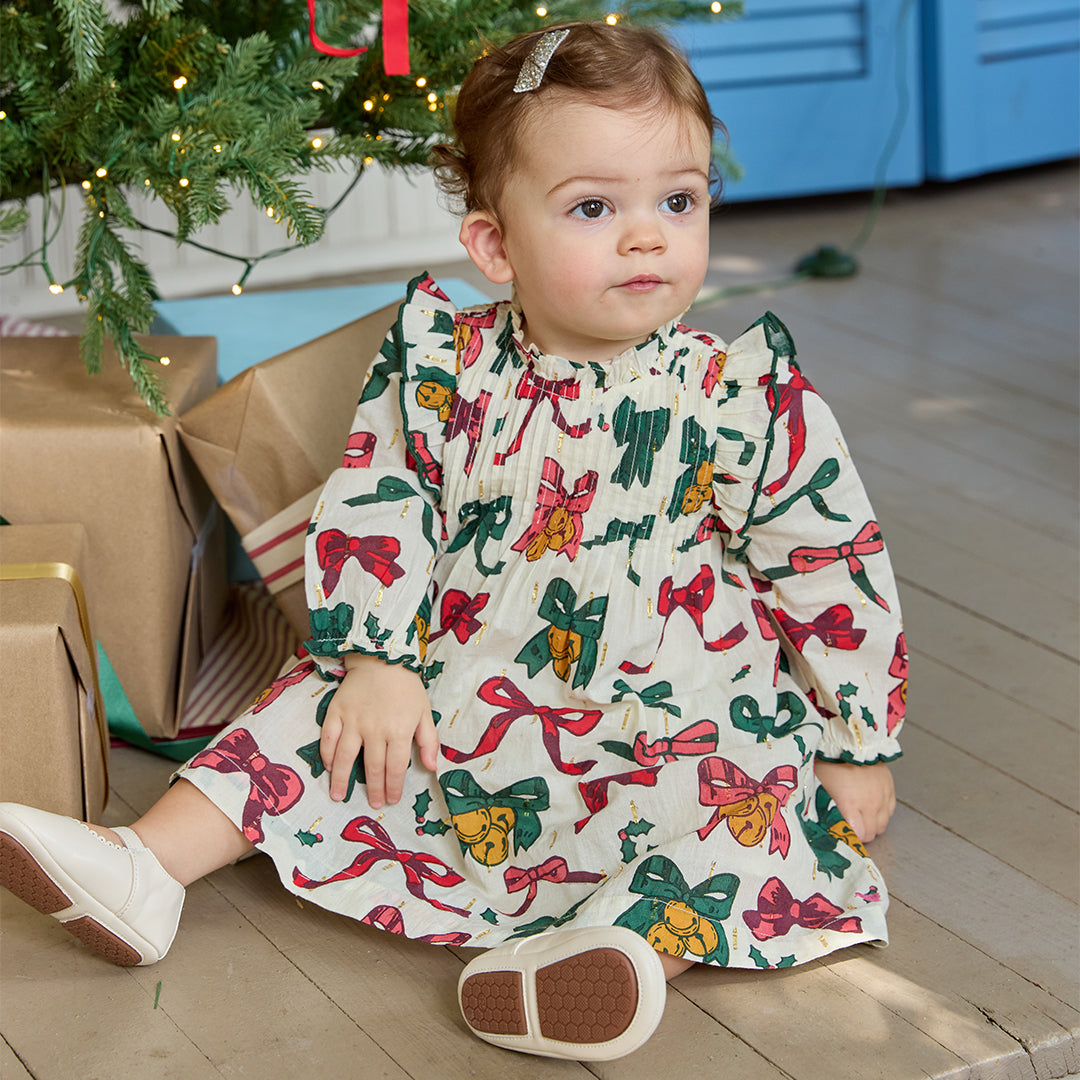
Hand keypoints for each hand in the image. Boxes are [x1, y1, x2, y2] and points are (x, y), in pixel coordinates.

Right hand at [319, 654, 437, 807]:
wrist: (382, 656)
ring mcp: (353, 721)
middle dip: (373, 789)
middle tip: (372, 804)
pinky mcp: (336, 711)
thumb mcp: (425, 712)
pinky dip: (327, 755)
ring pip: (345, 757)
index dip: (394, 787)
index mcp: (399, 731)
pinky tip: (328, 767)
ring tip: (338, 796)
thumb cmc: (407, 687)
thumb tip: (431, 768)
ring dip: (342, 780)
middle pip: (372, 767)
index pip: (395, 767)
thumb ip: (429, 741)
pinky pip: (328, 738)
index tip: (391, 800)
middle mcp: (375, 729)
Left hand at [814, 760, 895, 843]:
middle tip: (851, 827)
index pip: (858, 835)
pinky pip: (890, 810)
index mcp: (850, 804)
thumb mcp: (819, 783)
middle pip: (871, 833)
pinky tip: (872, 808)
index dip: (850, 838)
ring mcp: (882, 796)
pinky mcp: (889, 787)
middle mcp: (869, 803)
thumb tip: (815, 818)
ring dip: (872, 824)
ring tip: (861, 818)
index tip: (843, 834)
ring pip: (883, 824)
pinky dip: (882, 813)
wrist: (850, 740)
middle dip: (861, 833)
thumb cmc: (830, 759)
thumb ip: (821, 804)